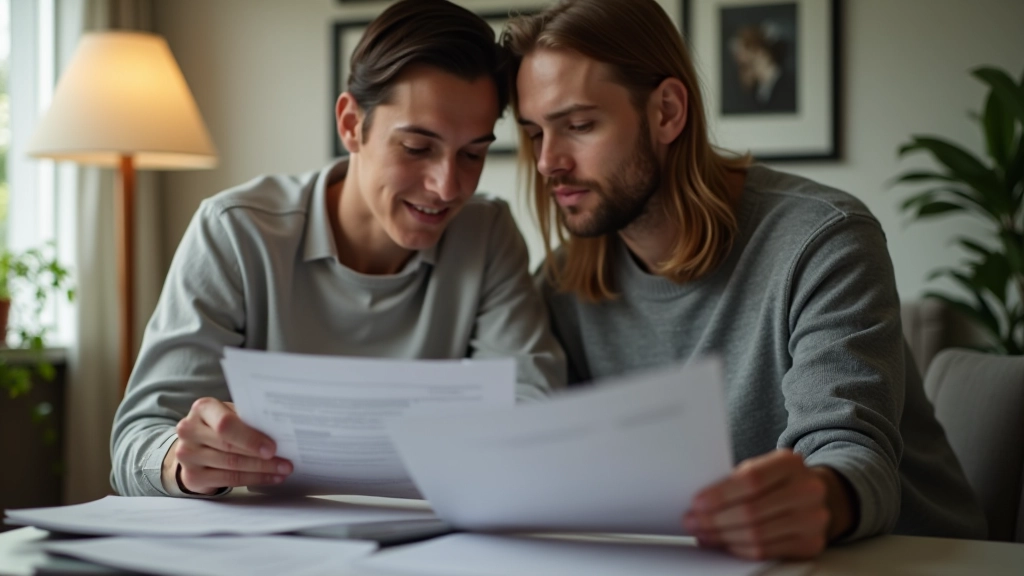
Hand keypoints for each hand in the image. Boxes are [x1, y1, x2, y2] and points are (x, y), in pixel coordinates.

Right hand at [162, 398, 292, 494]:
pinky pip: (228, 480)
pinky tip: (269, 478)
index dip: (250, 438)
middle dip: (262, 458)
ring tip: (282, 470)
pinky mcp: (192, 476)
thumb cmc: (219, 425)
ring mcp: (187, 455)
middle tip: (286, 463)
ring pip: (231, 466)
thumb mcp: (230, 414)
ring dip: (262, 470)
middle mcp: (189, 430)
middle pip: (229, 447)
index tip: (272, 448)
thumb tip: (281, 431)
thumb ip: (248, 419)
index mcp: (202, 409)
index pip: (226, 424)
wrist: (194, 445)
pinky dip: (252, 479)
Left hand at [682, 449, 854, 559]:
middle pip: (752, 511)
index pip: (752, 480)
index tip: (696, 503)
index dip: (721, 494)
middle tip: (692, 522)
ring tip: (703, 534)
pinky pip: (767, 551)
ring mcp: (814, 519)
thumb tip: (699, 504)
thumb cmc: (777, 480)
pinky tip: (725, 543)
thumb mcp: (762, 467)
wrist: (814, 493)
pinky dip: (740, 549)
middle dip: (715, 520)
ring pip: (758, 535)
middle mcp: (808, 490)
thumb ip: (736, 480)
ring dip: (723, 537)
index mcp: (790, 463)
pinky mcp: (812, 543)